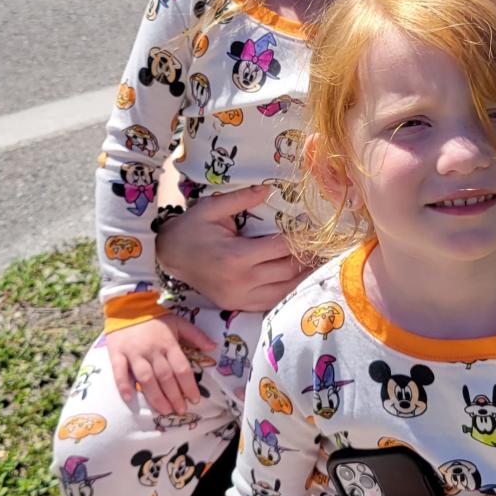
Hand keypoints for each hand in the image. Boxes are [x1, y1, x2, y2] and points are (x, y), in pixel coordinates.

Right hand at [107, 315, 215, 415]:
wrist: (127, 306)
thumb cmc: (155, 318)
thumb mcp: (178, 322)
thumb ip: (196, 335)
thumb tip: (213, 347)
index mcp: (168, 343)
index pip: (182, 368)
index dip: (189, 386)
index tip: (194, 400)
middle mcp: (152, 350)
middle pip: (165, 377)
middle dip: (174, 396)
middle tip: (180, 411)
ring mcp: (134, 353)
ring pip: (146, 378)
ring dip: (155, 396)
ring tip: (164, 410)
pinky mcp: (117, 354)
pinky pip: (120, 372)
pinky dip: (124, 385)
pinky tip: (130, 398)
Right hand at [155, 183, 310, 311]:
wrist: (169, 256)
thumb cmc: (191, 229)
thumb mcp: (211, 209)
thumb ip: (240, 199)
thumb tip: (267, 190)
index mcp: (236, 256)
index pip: (280, 248)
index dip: (301, 240)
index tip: (317, 231)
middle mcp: (241, 281)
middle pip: (287, 270)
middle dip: (308, 259)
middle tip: (327, 248)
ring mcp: (240, 297)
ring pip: (284, 290)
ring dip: (304, 278)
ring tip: (321, 264)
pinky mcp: (238, 305)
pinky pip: (271, 302)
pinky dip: (288, 292)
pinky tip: (301, 281)